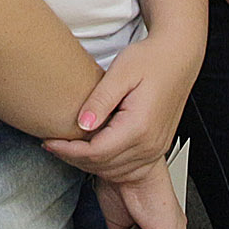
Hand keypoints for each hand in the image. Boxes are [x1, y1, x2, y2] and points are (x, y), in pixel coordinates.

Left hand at [45, 30, 198, 182]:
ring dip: (87, 163)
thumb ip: (100, 99)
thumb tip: (82, 124)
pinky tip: (90, 150)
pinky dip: (104, 163)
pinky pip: (126, 167)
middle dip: (73, 157)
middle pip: (103, 165)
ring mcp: (155, 149)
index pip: (96, 152)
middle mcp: (150, 143)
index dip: (68, 150)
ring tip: (67, 147)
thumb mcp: (121, 71)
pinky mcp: (156, 148)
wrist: (178, 57)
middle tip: (53, 144)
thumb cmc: (152, 59)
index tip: (50, 141)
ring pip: (113, 170)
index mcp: (140, 126)